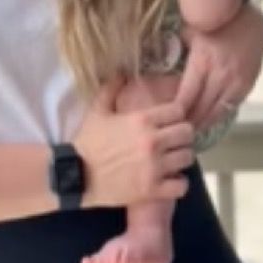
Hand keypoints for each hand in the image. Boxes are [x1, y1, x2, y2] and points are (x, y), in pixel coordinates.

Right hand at [74, 77, 193, 205]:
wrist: (74, 176)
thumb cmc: (87, 143)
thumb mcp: (97, 112)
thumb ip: (111, 90)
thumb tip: (121, 73)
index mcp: (142, 120)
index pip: (178, 110)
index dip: (176, 115)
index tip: (170, 121)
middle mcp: (153, 141)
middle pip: (187, 133)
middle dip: (181, 136)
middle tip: (173, 141)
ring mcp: (154, 167)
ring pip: (188, 157)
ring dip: (180, 158)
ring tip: (171, 160)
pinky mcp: (152, 189)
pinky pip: (182, 185)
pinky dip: (179, 183)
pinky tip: (170, 180)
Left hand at [176, 5, 262, 128]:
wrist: (251, 22)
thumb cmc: (218, 24)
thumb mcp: (192, 31)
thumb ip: (176, 46)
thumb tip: (158, 57)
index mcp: (202, 62)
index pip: (186, 97)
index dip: (177, 112)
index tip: (168, 119)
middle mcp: (219, 76)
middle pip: (200, 109)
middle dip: (188, 121)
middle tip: (176, 130)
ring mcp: (235, 83)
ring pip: (216, 112)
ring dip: (203, 123)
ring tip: (191, 129)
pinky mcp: (246, 86)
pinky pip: (230, 108)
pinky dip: (218, 116)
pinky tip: (209, 120)